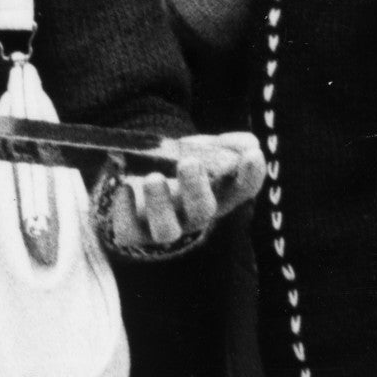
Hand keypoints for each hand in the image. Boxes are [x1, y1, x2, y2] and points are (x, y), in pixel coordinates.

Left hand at [102, 129, 267, 254]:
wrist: (133, 181)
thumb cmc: (175, 165)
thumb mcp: (201, 149)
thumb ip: (225, 146)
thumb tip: (251, 144)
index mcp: (215, 194)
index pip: (240, 190)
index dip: (250, 176)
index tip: (254, 155)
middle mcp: (192, 216)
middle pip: (202, 211)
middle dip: (197, 188)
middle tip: (190, 162)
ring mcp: (161, 227)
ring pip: (166, 228)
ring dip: (161, 203)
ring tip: (153, 179)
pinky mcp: (130, 232)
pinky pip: (127, 228)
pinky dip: (124, 209)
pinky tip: (123, 188)